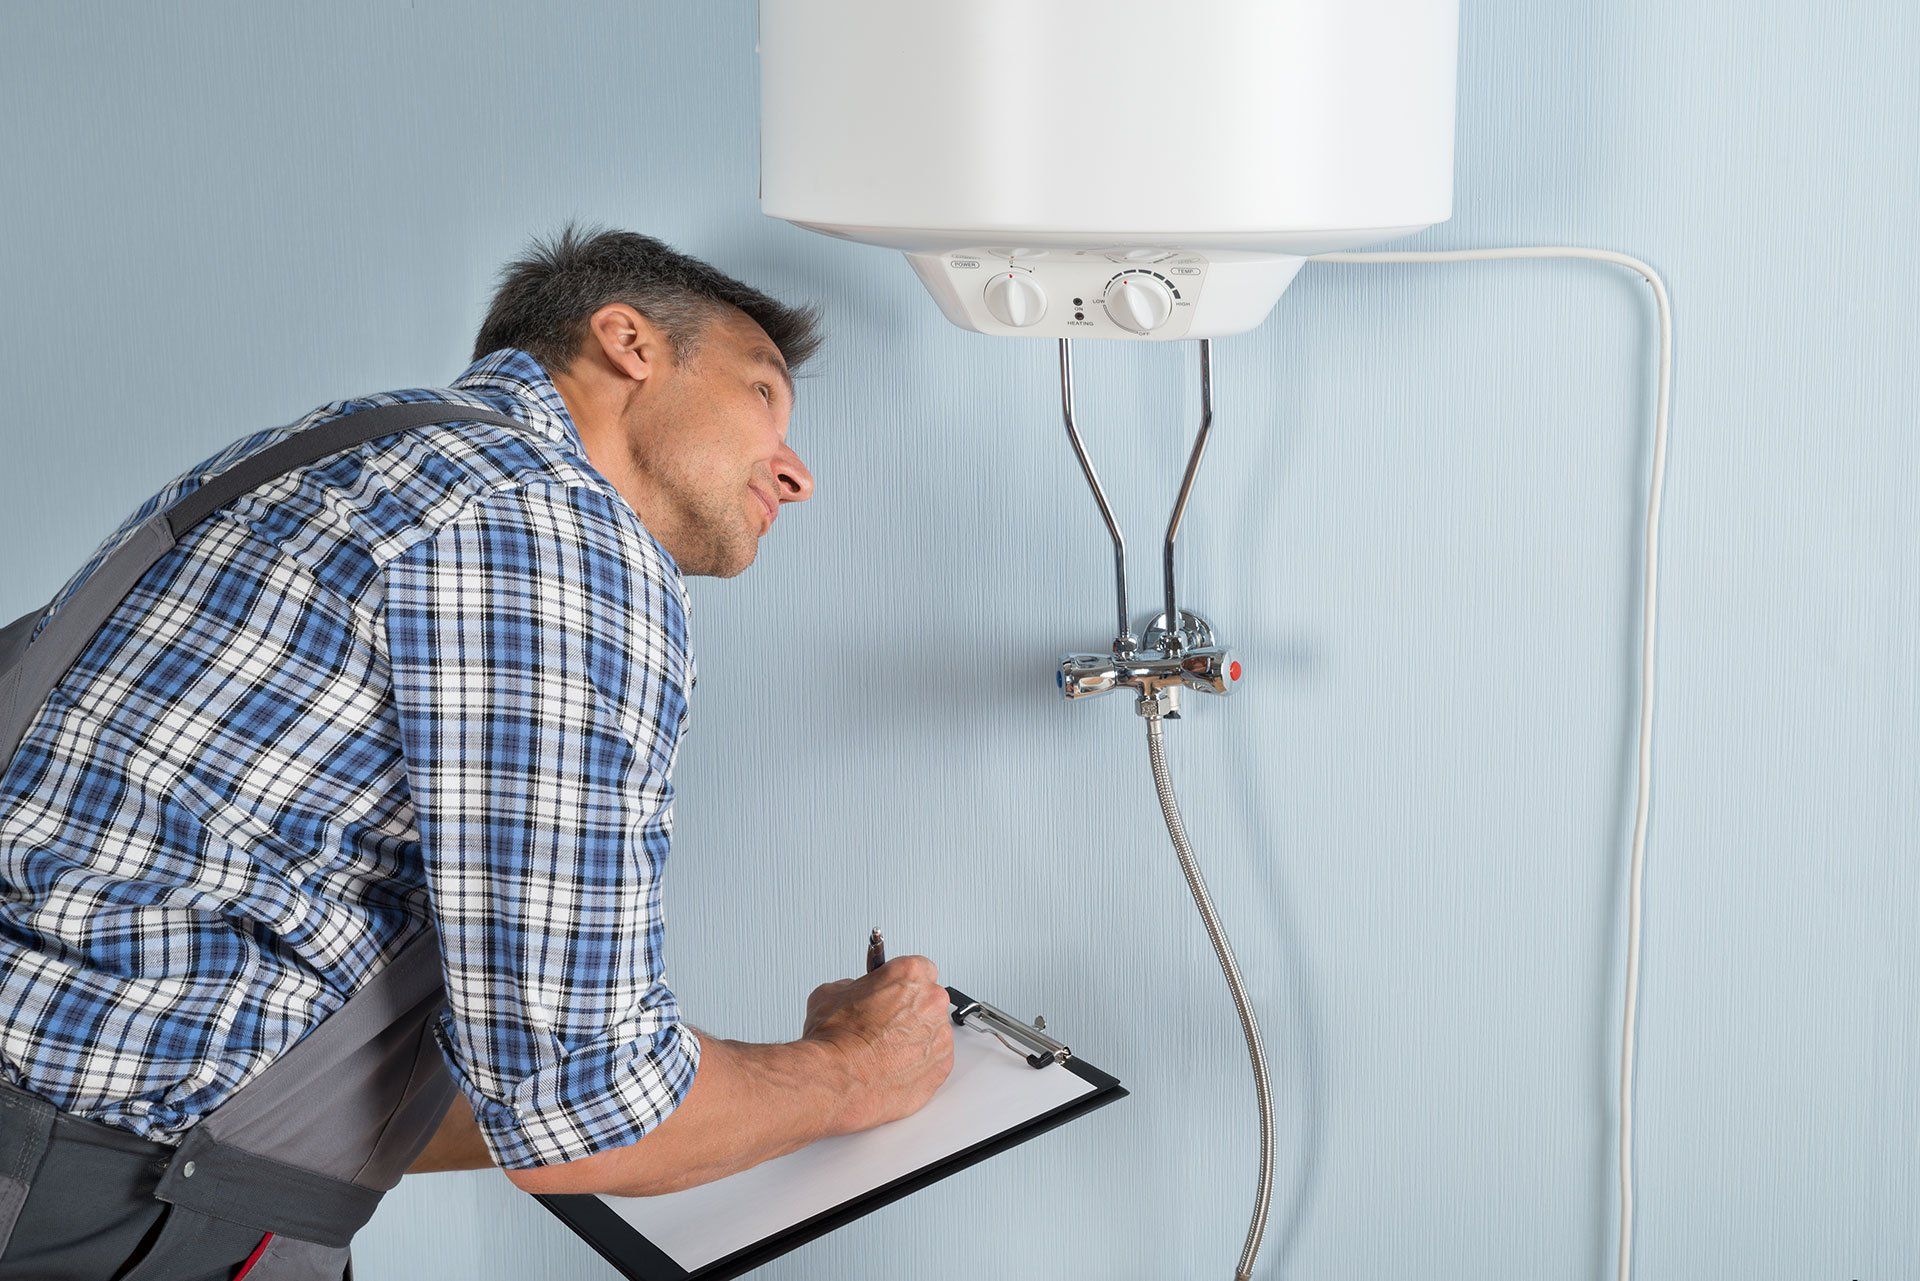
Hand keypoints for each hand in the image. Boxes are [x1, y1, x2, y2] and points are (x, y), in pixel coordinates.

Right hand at [802, 955, 953, 1134]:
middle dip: (908, 1010)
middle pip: (928, 1000)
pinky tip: (894, 1067)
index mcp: (911, 975)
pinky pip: (935, 1060)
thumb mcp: (831, 993)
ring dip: (915, 1038)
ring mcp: (940, 1036)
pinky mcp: (942, 1067)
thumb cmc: (837, 1040)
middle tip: (883, 1024)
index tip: (892, 991)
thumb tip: (852, 993)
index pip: (918, 968)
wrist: (839, 1079)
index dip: (901, 982)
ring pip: (932, 1032)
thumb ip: (852, 986)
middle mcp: (931, 1002)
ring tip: (885, 1051)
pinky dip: (919, 1064)